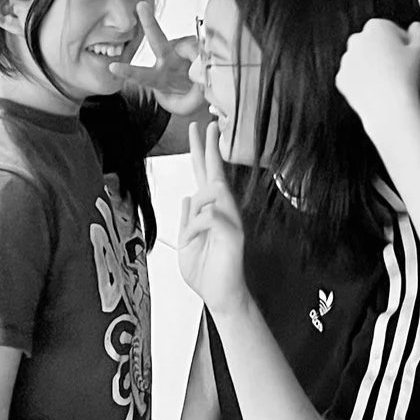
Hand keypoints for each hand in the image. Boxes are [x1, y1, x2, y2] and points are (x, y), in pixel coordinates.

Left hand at [106, 0, 205, 121]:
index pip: (142, 75)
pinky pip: (206, 49)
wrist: (204, 95)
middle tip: (141, 6)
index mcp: (158, 77)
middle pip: (157, 40)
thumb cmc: (189, 98)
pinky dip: (210, 59)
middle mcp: (168, 60)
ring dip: (199, 60)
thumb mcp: (187, 106)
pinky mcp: (199, 45)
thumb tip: (198, 71)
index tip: (113, 66)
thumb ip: (192, 96)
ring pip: (191, 48)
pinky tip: (212, 66)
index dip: (128, 72)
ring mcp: (183, 51)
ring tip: (205, 76)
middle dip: (149, 22)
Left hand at [176, 122, 251, 315]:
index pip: (205, 176)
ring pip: (211, 191)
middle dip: (210, 147)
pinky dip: (198, 226)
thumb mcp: (186, 242)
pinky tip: (199, 239)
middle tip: (207, 123)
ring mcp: (230, 220)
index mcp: (209, 212)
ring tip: (194, 235)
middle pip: (215, 172)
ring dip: (196, 207)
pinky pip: (211, 215)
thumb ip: (187, 219)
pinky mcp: (233, 233)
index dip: (202, 152)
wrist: (219, 296)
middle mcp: (222, 211)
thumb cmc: (206, 272)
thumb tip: (187, 196)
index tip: (199, 130)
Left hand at [336, 19, 419, 129]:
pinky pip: (355, 79)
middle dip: (384, 54)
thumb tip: (414, 27)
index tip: (410, 59)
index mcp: (376, 26)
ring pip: (362, 62)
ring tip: (389, 83)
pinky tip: (377, 91)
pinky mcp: (341, 79)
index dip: (403, 46)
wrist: (391, 108)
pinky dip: (364, 84)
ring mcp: (346, 60)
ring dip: (372, 69)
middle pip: (374, 45)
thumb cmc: (409, 77)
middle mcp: (356, 39)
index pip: (391, 32)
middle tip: (399, 72)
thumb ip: (419, 33)